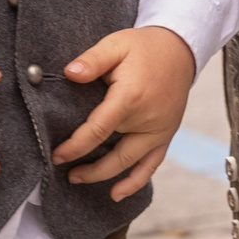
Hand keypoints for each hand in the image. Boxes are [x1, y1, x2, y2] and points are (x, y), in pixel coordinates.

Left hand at [51, 25, 195, 201]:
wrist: (181, 49)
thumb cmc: (145, 47)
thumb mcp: (116, 44)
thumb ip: (92, 60)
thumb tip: (70, 73)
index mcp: (132, 96)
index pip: (98, 129)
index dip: (76, 146)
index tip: (57, 155)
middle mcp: (148, 118)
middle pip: (113, 153)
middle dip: (86, 167)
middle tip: (62, 169)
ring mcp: (160, 130)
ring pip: (130, 163)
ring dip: (104, 176)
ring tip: (79, 179)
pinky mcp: (166, 134)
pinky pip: (152, 164)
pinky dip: (135, 182)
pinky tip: (118, 194)